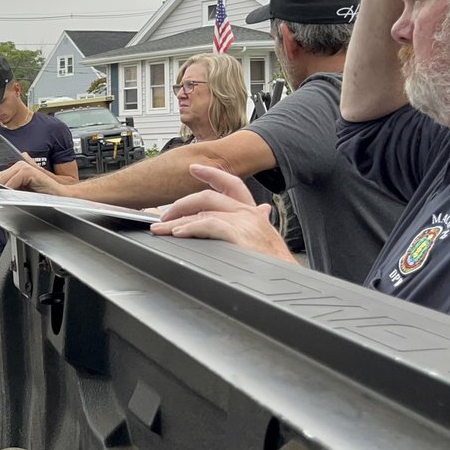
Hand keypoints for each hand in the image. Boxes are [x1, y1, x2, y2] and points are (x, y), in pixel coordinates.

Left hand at [0, 160, 63, 194]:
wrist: (60, 195)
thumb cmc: (44, 195)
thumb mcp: (23, 193)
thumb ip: (11, 189)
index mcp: (16, 169)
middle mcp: (19, 165)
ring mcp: (23, 167)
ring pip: (3, 180)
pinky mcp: (28, 171)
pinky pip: (12, 182)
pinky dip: (8, 190)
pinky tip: (8, 197)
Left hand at [149, 165, 297, 264]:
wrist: (288, 282)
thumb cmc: (275, 264)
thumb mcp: (268, 238)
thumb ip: (259, 222)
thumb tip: (263, 211)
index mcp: (252, 213)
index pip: (231, 183)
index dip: (212, 173)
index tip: (194, 168)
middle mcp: (247, 213)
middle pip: (208, 196)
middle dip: (181, 204)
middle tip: (164, 216)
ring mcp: (243, 223)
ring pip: (203, 211)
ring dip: (177, 220)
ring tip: (161, 229)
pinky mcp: (238, 236)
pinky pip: (208, 225)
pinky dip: (190, 227)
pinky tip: (178, 233)